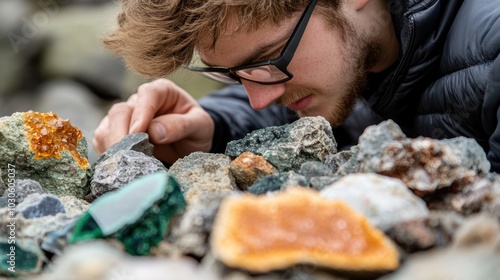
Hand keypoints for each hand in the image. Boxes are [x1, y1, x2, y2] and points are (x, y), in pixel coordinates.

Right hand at [93, 78, 213, 163]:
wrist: (191, 143)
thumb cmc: (197, 130)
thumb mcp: (199, 126)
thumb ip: (181, 126)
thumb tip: (155, 132)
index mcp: (161, 91)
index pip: (147, 95)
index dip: (140, 113)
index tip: (138, 132)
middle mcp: (139, 101)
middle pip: (120, 112)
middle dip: (121, 134)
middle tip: (127, 155)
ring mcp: (125, 118)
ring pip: (107, 127)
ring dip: (112, 146)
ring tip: (123, 165)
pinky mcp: (116, 134)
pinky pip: (103, 141)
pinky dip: (108, 154)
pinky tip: (118, 167)